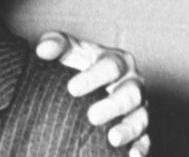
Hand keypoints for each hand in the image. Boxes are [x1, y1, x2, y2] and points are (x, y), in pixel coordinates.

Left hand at [36, 31, 148, 156]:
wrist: (88, 81)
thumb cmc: (77, 61)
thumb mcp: (67, 49)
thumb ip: (55, 43)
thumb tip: (42, 50)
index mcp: (117, 60)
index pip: (110, 66)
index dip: (93, 77)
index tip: (71, 89)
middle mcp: (133, 82)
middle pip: (130, 93)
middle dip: (113, 105)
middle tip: (92, 117)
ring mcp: (139, 106)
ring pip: (141, 117)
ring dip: (129, 129)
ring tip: (112, 139)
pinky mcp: (141, 126)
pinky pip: (146, 138)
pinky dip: (141, 147)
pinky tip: (131, 156)